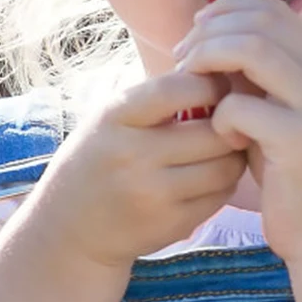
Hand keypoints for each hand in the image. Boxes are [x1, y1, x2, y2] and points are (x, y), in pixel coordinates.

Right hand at [21, 71, 246, 272]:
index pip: (179, 89)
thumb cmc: (100, 158)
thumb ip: (159, 96)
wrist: (67, 230)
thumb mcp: (112, 118)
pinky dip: (226, 183)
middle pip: (214, 131)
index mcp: (115, 117)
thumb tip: (222, 71)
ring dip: (235, 155)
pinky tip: (212, 176)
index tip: (219, 88)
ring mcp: (151, 193)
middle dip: (230, 124)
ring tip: (225, 148)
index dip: (211, 84)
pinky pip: (221, 195)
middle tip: (234, 121)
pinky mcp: (170, 224)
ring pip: (226, 166)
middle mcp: (132, 155)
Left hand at [170, 0, 301, 264]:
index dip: (226, 12)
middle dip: (209, 34)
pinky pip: (241, 107)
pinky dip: (219, 117)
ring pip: (251, 49)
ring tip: (192, 87)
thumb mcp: (276, 113)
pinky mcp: (301, 140)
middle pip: (258, 21)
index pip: (270, 10)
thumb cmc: (292, 173)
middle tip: (182, 60)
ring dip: (209, 61)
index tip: (196, 36)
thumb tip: (210, 38)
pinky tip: (223, 139)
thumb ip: (254, 78)